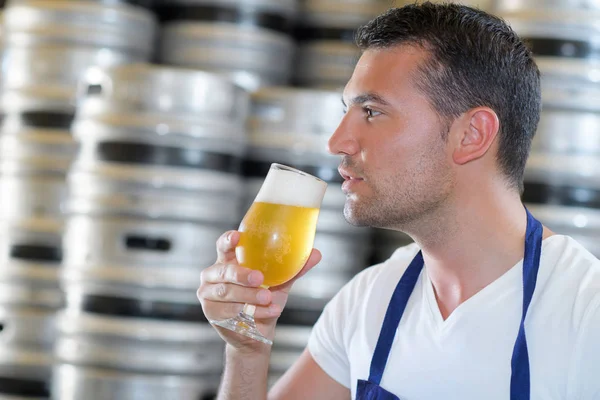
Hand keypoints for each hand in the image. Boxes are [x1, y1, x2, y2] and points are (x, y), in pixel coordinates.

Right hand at [198, 230, 321, 351]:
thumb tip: (316, 253)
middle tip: (260, 278)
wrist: (256, 334)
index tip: (238, 237)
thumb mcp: (281, 283)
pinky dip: (254, 312)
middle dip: (241, 275)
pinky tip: (270, 311)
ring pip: (227, 293)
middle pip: (223, 271)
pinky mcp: (212, 313)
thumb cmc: (264, 300)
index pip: (223, 246)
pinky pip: (232, 311)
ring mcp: (209, 295)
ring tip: (268, 297)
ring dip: (249, 296)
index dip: (228, 240)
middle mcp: (213, 275)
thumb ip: (294, 268)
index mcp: (228, 261)